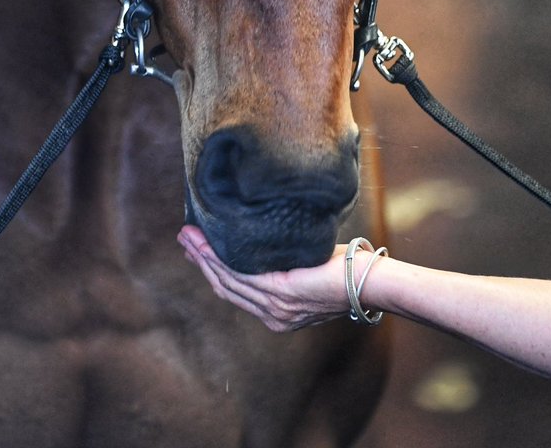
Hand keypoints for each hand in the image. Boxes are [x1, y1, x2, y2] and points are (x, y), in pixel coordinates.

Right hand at [177, 226, 350, 331]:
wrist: (367, 281)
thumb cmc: (345, 270)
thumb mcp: (306, 268)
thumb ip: (286, 263)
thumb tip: (270, 236)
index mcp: (277, 313)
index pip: (236, 291)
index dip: (212, 270)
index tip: (195, 251)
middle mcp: (272, 315)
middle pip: (226, 285)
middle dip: (201, 261)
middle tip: (183, 238)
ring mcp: (275, 307)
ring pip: (229, 278)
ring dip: (204, 256)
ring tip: (188, 235)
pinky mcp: (281, 292)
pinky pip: (243, 274)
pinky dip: (222, 258)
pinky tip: (210, 243)